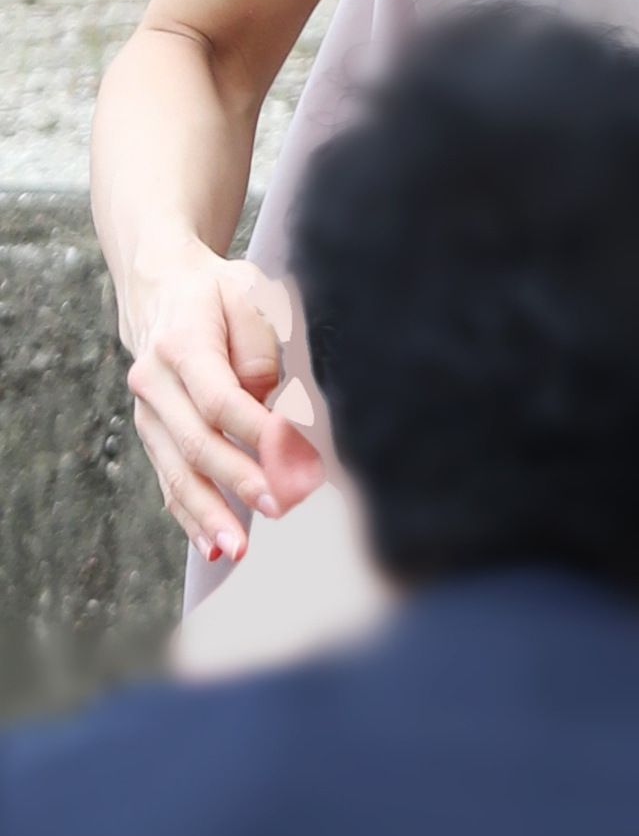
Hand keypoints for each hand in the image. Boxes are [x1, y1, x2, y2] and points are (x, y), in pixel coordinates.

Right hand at [123, 241, 323, 561]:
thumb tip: (266, 398)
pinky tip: (212, 549)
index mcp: (182, 342)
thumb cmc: (218, 293)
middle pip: (195, 441)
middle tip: (279, 507)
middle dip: (238, 479)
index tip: (294, 457)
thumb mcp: (247, 292)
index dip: (257, 430)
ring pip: (176, 471)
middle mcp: (155, 381)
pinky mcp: (152, 435)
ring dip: (209, 514)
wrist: (159, 285)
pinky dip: (190, 518)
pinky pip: (168, 483)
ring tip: (238, 550)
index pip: (220, 397)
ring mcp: (147, 413)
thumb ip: (260, 342)